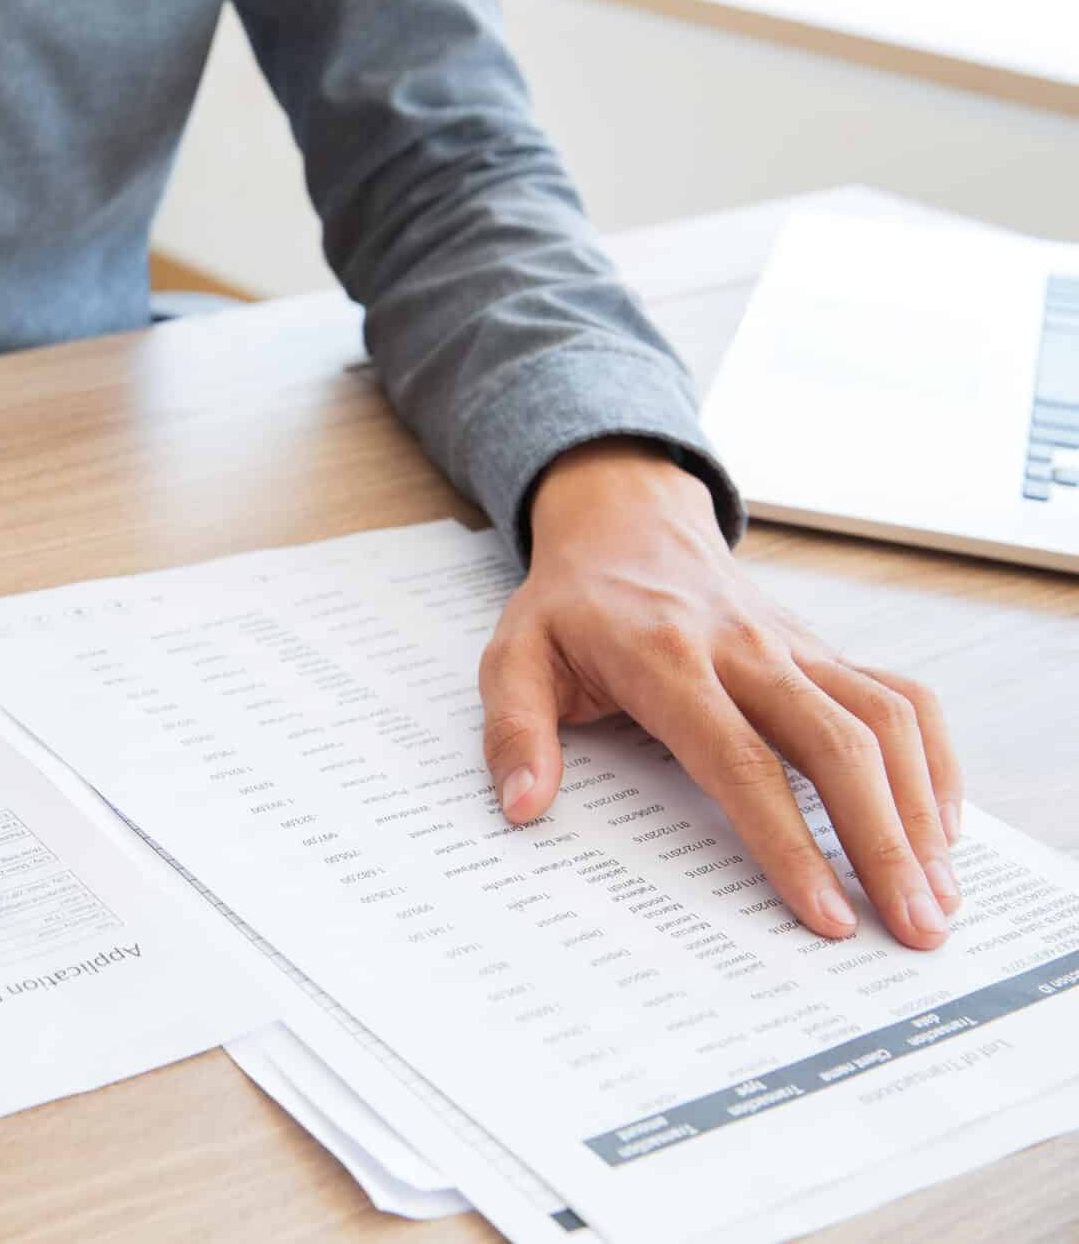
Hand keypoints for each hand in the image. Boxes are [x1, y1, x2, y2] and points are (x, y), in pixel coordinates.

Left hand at [478, 439, 963, 949]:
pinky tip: (940, 826)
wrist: (625, 522)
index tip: (826, 914)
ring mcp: (796, 647)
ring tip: (941, 899)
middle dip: (884, 845)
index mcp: (669, 659)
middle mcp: (748, 650)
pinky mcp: (824, 650)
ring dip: (921, 812)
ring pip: (886, 723)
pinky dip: (935, 759)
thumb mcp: (513, 656)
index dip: (788, 843)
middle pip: (839, 748)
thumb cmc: (571, 604)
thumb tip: (524, 807)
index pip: (740, 762)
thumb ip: (515, 732)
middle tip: (916, 931)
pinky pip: (901, 698)